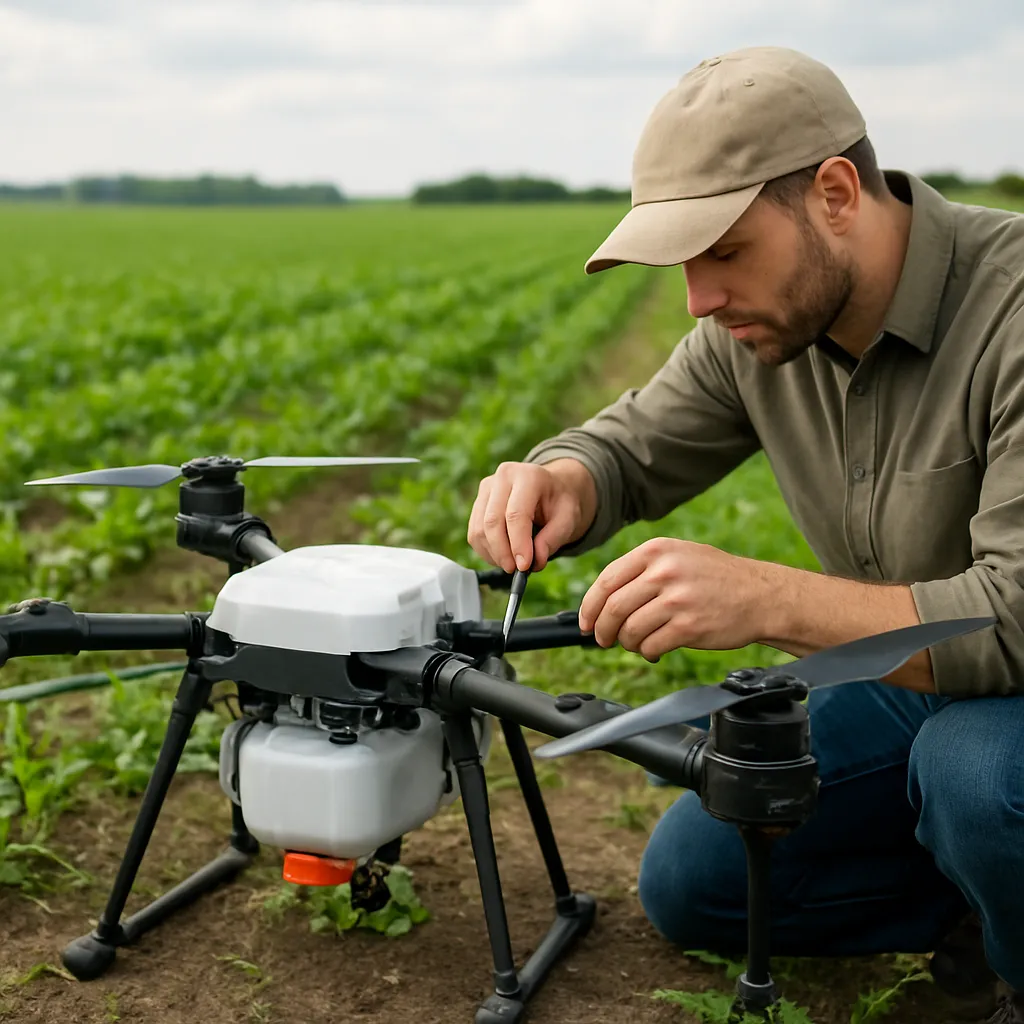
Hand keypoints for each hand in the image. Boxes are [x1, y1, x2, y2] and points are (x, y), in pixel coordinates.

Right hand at [467, 459, 595, 573]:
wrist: (550, 489)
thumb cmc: (559, 503)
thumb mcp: (568, 519)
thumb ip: (553, 539)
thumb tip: (535, 561)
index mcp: (529, 475)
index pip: (516, 514)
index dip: (518, 543)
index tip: (524, 566)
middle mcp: (503, 476)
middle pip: (492, 521)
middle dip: (503, 552)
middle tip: (516, 570)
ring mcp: (487, 488)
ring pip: (479, 529)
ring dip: (494, 554)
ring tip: (513, 563)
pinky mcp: (478, 502)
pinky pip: (474, 533)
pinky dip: (487, 551)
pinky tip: (503, 556)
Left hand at [577, 537, 771, 660]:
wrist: (760, 595)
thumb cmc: (715, 578)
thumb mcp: (678, 556)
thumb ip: (642, 570)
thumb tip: (602, 599)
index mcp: (656, 551)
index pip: (606, 580)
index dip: (590, 606)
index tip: (586, 622)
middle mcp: (664, 572)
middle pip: (613, 608)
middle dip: (602, 630)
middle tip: (604, 640)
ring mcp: (677, 599)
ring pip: (629, 630)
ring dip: (627, 643)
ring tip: (636, 643)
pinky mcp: (689, 626)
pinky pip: (651, 645)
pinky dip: (647, 652)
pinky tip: (655, 649)